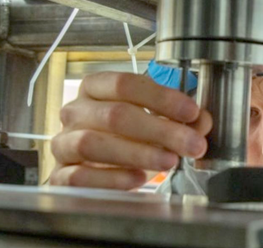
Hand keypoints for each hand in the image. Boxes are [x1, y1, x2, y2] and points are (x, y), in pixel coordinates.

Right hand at [50, 72, 211, 189]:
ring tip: (170, 161)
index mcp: (95, 88)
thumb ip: (178, 119)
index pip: (125, 84)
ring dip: (138, 153)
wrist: (90, 168)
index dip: (161, 98)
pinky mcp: (60, 175)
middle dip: (161, 130)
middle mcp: (75, 112)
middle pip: (115, 115)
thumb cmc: (122, 136)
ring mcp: (64, 143)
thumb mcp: (151, 121)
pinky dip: (111, 178)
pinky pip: (80, 176)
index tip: (191, 112)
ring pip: (94, 144)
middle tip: (192, 144)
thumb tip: (202, 121)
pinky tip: (138, 179)